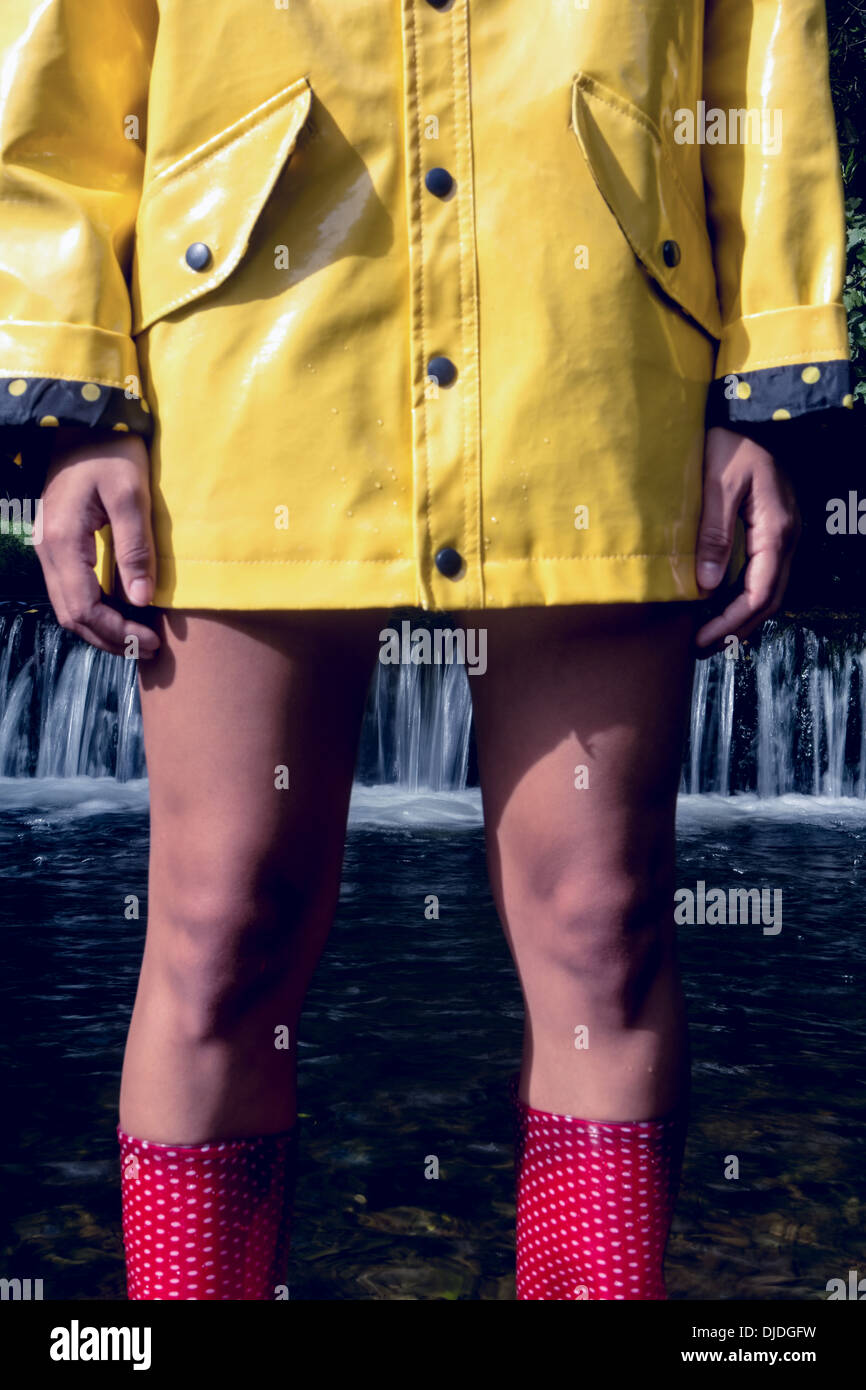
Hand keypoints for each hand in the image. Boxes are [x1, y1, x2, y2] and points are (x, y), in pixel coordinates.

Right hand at [35, 429, 160, 657]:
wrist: (84, 420)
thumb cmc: (112, 450)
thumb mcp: (132, 495)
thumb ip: (135, 548)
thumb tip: (142, 600)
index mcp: (64, 541)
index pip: (84, 607)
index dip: (118, 631)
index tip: (152, 640)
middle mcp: (48, 550)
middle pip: (72, 615)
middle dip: (110, 638)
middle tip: (150, 647)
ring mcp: (48, 547)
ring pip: (68, 606)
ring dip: (102, 628)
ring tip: (139, 637)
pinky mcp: (58, 543)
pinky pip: (71, 589)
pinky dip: (95, 609)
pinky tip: (123, 611)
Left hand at [693, 426, 800, 657]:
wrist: (749, 416)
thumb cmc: (731, 443)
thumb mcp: (716, 483)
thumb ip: (713, 533)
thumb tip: (707, 586)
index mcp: (776, 529)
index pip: (759, 592)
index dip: (731, 621)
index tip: (700, 638)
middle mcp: (786, 538)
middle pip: (769, 600)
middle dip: (736, 629)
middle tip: (700, 647)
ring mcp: (782, 536)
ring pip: (769, 591)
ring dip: (741, 618)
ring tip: (706, 636)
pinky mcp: (772, 533)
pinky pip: (763, 575)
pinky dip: (743, 598)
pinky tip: (717, 607)